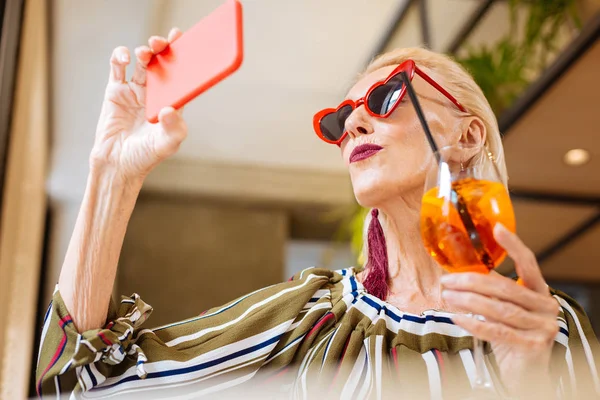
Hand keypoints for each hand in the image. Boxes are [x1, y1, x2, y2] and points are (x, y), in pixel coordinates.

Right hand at [90, 28, 187, 180]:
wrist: (117, 164)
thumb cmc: (146, 156)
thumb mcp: (166, 144)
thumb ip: (173, 128)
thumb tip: (169, 109)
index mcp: (173, 101)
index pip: (182, 74)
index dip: (184, 56)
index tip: (184, 41)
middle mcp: (156, 93)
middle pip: (162, 63)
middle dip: (163, 48)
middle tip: (162, 42)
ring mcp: (135, 90)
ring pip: (142, 62)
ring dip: (145, 52)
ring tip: (145, 52)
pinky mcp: (115, 91)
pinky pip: (117, 67)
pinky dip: (120, 57)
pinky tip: (123, 57)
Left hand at [440, 223, 559, 396]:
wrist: (524, 371)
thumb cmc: (511, 334)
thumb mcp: (503, 308)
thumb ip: (491, 292)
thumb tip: (458, 274)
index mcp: (540, 291)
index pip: (528, 263)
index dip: (513, 245)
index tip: (497, 228)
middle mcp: (546, 306)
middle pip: (504, 287)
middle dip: (471, 282)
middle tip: (447, 280)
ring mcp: (543, 327)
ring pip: (499, 309)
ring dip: (467, 302)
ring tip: (447, 297)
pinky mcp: (533, 345)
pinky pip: (498, 330)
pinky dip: (473, 323)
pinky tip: (456, 317)